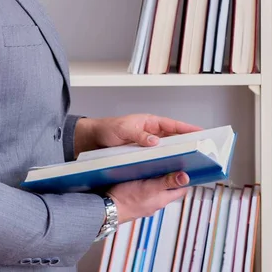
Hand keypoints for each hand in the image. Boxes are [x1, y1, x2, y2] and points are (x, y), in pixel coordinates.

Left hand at [75, 114, 201, 155]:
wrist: (93, 139)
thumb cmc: (107, 129)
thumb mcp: (123, 130)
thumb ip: (139, 135)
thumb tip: (155, 141)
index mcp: (149, 122)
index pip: (173, 125)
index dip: (188, 128)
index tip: (203, 132)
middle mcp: (151, 133)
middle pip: (174, 138)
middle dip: (188, 144)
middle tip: (203, 153)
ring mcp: (148, 145)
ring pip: (168, 151)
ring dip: (178, 157)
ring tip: (192, 166)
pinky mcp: (142, 155)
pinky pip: (158, 159)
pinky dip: (165, 164)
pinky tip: (171, 172)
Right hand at [107, 171, 189, 223]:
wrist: (108, 208)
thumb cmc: (127, 198)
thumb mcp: (149, 186)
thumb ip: (167, 182)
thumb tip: (185, 177)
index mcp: (162, 199)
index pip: (180, 190)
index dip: (184, 180)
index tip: (186, 168)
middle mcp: (156, 203)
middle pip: (168, 190)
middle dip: (170, 178)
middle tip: (169, 163)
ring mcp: (145, 203)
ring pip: (156, 190)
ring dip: (157, 180)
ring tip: (153, 167)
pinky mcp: (135, 201)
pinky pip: (145, 192)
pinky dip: (146, 184)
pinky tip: (139, 176)